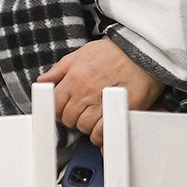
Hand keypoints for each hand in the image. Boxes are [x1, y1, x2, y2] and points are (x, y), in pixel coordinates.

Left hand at [37, 39, 163, 142]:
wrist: (143, 50)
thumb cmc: (114, 51)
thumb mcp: (80, 54)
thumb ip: (58, 70)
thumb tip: (43, 81)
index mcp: (74, 77)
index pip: (55, 104)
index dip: (58, 109)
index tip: (64, 109)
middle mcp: (86, 91)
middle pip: (68, 119)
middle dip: (72, 118)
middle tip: (81, 113)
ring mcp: (102, 102)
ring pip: (84, 128)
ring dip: (87, 127)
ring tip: (94, 118)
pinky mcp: (120, 111)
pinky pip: (102, 133)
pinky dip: (100, 136)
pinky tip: (102, 129)